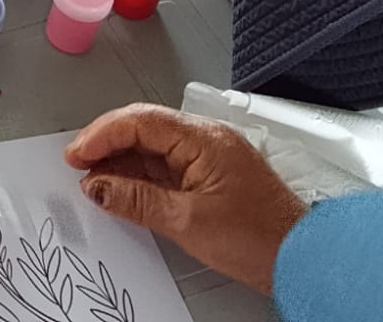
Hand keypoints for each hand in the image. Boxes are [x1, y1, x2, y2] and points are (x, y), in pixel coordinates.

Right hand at [64, 104, 307, 295]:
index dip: (102, 134)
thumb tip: (97, 185)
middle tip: (79, 166)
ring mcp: (210, 155)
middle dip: (107, 144)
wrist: (305, 261)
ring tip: (95, 181)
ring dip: (121, 160)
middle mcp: (207, 138)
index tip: (77, 155)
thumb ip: (135, 200)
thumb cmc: (262, 239)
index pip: (140, 120)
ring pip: (153, 145)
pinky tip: (124, 189)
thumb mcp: (186, 221)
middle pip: (144, 127)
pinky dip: (140, 174)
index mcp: (204, 138)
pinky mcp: (211, 173)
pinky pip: (166, 164)